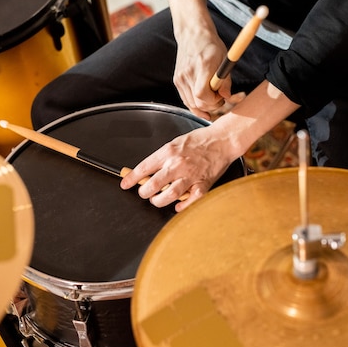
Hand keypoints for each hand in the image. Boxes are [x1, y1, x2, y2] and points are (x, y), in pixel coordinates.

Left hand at [120, 125, 235, 211]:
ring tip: (157, 199)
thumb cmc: (199, 141)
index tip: (125, 184)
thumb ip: (162, 157)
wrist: (222, 140)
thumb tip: (148, 171)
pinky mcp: (203, 185)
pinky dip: (181, 206)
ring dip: (158, 201)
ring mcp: (190, 176)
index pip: (143, 168)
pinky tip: (177, 205)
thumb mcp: (175, 143)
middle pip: (152, 185)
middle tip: (144, 193)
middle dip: (144, 192)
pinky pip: (189, 201)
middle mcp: (177, 164)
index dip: (131, 179)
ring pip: (168, 196)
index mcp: (168, 152)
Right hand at [173, 26, 231, 119]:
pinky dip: (194, 105)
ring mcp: (180, 78)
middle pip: (197, 102)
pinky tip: (203, 105)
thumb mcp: (224, 59)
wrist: (192, 34)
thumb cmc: (211, 45)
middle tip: (219, 98)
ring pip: (191, 104)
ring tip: (212, 98)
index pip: (202, 94)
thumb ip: (226, 80)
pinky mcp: (177, 81)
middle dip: (211, 105)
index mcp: (201, 66)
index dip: (214, 101)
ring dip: (203, 106)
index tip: (222, 96)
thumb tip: (226, 96)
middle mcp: (187, 74)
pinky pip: (186, 100)